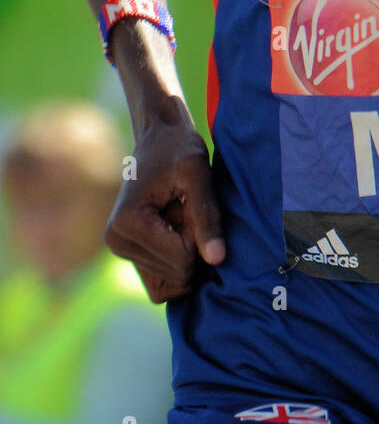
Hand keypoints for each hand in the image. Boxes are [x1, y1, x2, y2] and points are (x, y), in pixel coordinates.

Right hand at [104, 121, 225, 302]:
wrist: (159, 138)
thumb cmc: (179, 148)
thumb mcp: (198, 174)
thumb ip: (207, 216)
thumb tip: (217, 260)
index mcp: (128, 223)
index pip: (182, 262)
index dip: (201, 238)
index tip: (192, 206)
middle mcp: (117, 242)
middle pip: (177, 276)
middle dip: (194, 248)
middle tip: (187, 210)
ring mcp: (121, 250)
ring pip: (171, 284)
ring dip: (188, 256)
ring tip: (182, 218)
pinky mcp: (130, 255)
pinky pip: (162, 284)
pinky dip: (179, 264)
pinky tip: (179, 232)